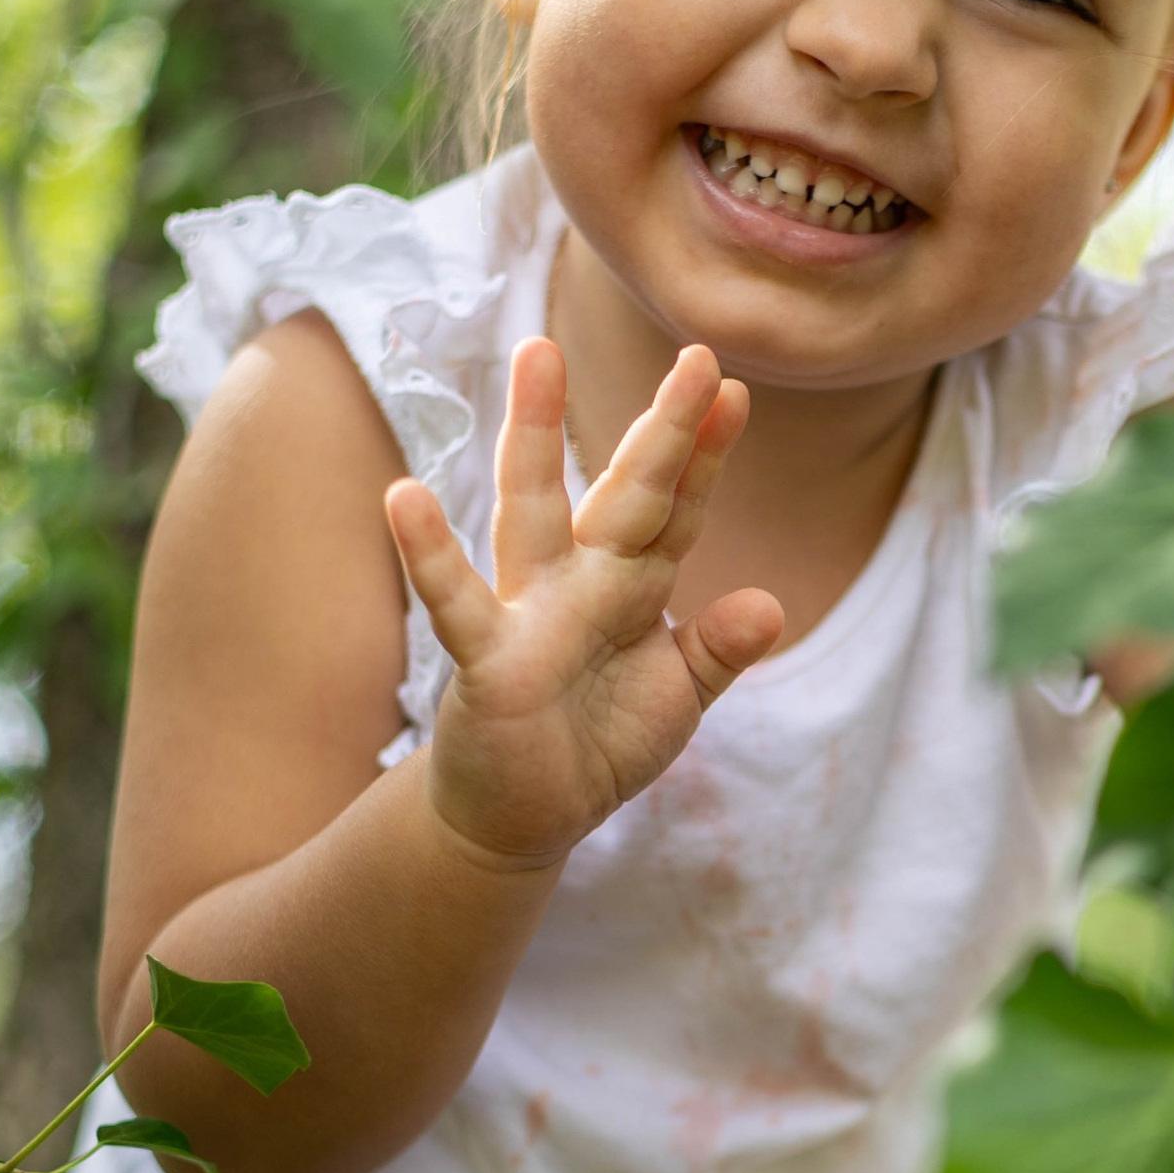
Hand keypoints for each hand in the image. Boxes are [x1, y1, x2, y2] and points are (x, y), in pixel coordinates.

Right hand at [386, 335, 783, 871]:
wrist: (523, 817)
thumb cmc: (596, 743)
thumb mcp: (676, 699)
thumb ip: (717, 650)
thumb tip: (769, 605)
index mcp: (633, 588)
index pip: (678, 512)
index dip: (707, 457)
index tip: (736, 391)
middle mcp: (581, 582)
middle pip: (626, 492)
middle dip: (662, 429)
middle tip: (695, 355)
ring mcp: (529, 612)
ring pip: (534, 511)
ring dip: (534, 436)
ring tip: (538, 355)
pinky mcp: (485, 660)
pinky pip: (456, 602)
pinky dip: (431, 555)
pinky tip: (404, 496)